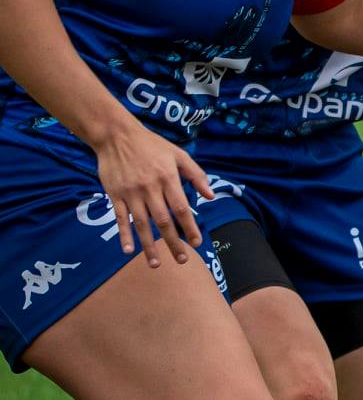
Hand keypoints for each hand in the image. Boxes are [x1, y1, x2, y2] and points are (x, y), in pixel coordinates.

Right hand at [90, 121, 214, 266]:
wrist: (116, 135)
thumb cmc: (152, 145)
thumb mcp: (178, 154)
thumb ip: (196, 174)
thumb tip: (210, 196)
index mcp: (168, 178)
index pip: (181, 208)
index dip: (190, 227)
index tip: (197, 242)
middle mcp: (149, 188)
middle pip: (163, 221)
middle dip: (173, 242)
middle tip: (182, 260)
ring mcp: (130, 193)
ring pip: (142, 224)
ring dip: (149, 245)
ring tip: (156, 263)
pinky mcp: (114, 195)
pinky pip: (120, 218)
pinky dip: (124, 235)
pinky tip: (129, 250)